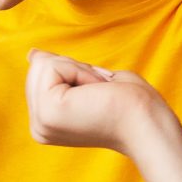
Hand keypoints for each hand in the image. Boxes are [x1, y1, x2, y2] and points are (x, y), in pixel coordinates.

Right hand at [25, 51, 174, 156]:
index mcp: (46, 123)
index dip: (73, 72)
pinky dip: (80, 72)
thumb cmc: (130, 104)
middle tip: (99, 94)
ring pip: (43, 64)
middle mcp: (38, 127)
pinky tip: (95, 94)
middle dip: (74, 68)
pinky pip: (52, 66)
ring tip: (98, 95)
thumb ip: (58, 71)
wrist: (148, 125)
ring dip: (78, 71)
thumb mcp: (88, 80)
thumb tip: (32, 55)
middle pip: (38, 66)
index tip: (97, 95)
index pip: (42, 73)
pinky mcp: (48, 112)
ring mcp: (40, 122)